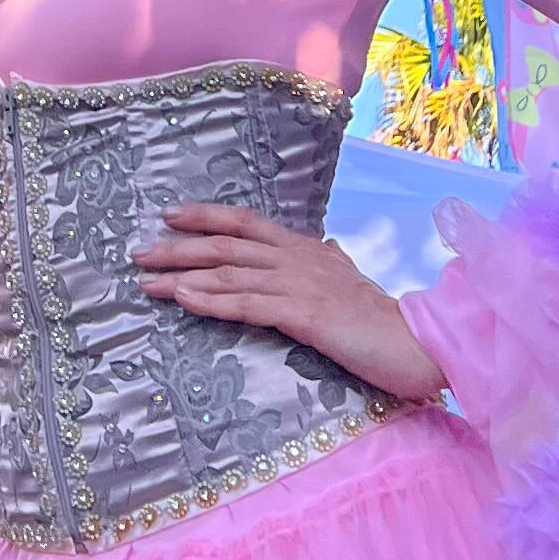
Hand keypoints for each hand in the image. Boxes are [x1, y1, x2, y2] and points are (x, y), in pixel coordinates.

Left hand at [134, 209, 445, 402]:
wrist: (419, 343)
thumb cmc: (383, 320)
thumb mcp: (354, 281)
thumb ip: (335, 263)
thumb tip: (327, 248)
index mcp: (306, 249)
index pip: (246, 223)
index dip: (206, 216)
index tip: (169, 217)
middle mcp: (297, 259)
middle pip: (227, 245)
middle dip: (178, 248)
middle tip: (139, 253)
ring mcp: (300, 284)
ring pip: (229, 273)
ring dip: (182, 276)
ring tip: (146, 281)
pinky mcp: (304, 315)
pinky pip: (248, 304)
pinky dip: (211, 300)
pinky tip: (183, 298)